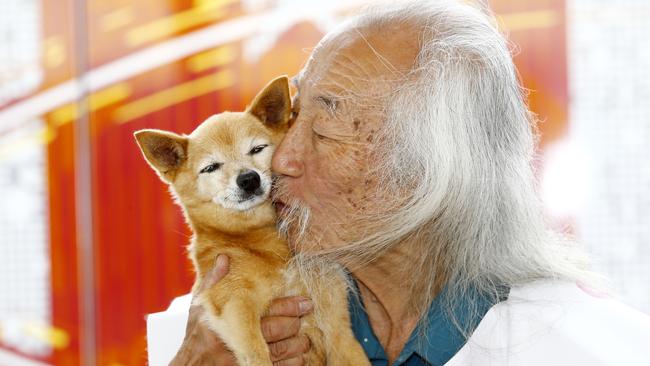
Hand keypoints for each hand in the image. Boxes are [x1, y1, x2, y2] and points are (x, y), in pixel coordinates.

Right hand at [169, 255, 314, 365]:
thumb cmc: (196, 337)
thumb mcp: (199, 307)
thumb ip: (213, 282)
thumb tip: (224, 257)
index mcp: (227, 320)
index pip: (266, 311)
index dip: (290, 306)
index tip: (306, 302)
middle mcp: (235, 341)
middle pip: (276, 331)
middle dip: (295, 323)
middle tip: (306, 315)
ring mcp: (242, 360)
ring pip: (280, 352)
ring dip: (297, 345)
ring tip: (305, 338)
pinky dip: (291, 364)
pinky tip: (298, 357)